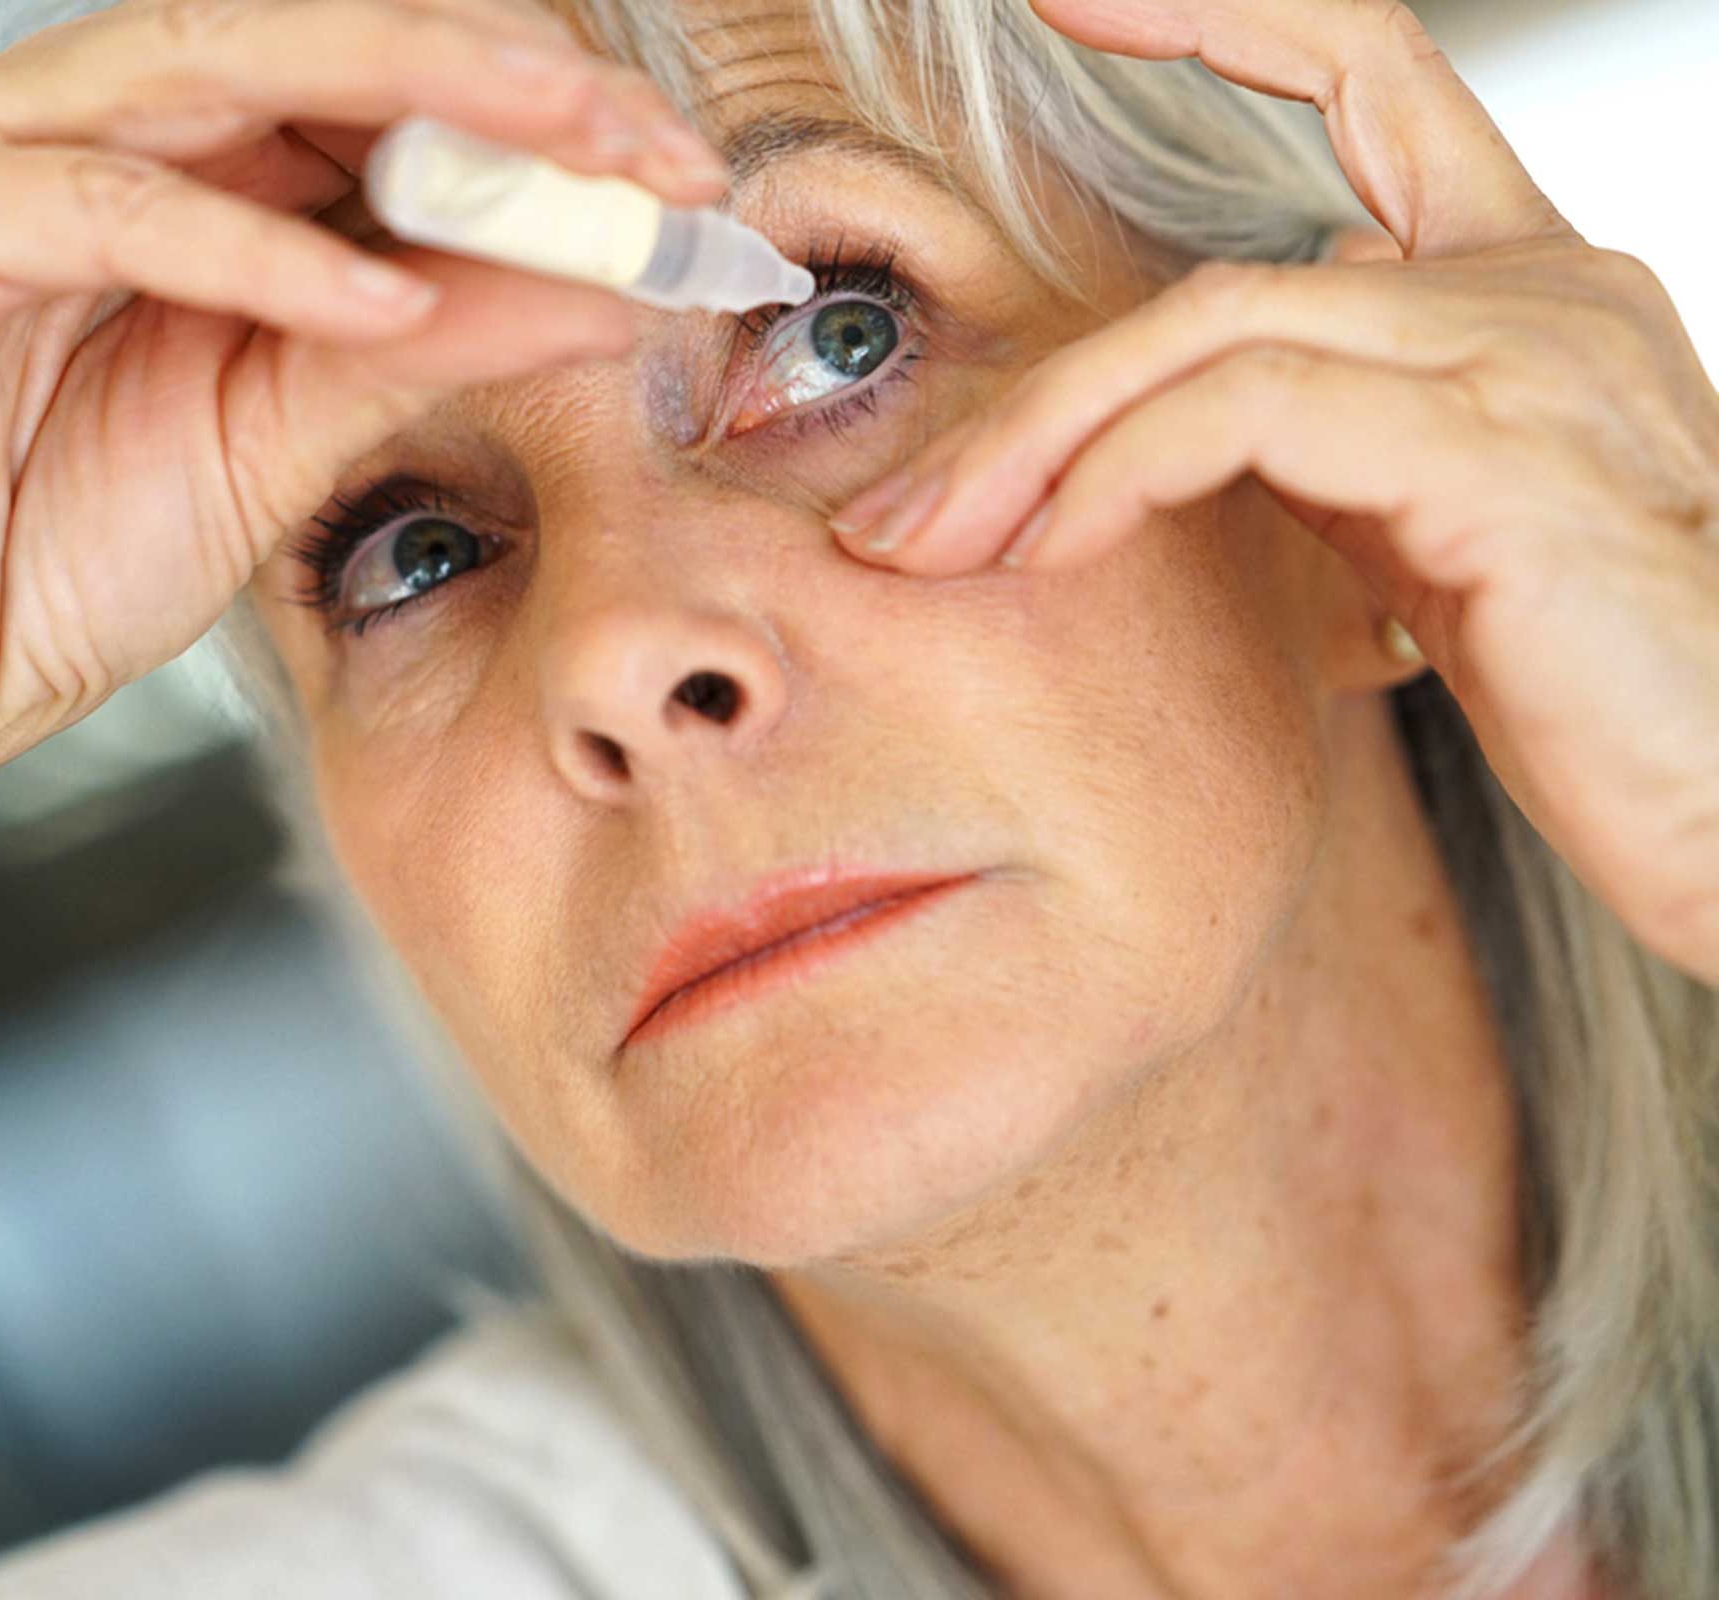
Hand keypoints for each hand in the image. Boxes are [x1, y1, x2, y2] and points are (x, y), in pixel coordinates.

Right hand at [0, 0, 727, 785]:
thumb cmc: (71, 552)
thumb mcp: (301, 433)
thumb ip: (438, 343)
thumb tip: (611, 292)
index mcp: (175, 157)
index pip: (370, 82)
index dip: (526, 111)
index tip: (670, 178)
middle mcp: (81, 119)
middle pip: (313, 39)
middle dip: (496, 80)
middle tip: (639, 138)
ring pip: (219, 68)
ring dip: (407, 105)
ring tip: (556, 161)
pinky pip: (113, 207)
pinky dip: (254, 249)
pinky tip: (379, 298)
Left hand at [825, 0, 1718, 982]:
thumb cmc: (1598, 692)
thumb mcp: (1437, 531)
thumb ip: (1333, 441)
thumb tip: (1191, 415)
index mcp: (1529, 285)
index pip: (1373, 76)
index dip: (1226, 22)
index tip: (1072, 1)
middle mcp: (1542, 290)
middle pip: (1223, 276)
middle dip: (1037, 392)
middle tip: (900, 512)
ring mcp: (1532, 357)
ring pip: (1213, 331)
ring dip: (1040, 444)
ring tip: (930, 545)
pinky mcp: (1503, 453)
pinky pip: (1252, 411)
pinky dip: (1123, 471)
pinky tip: (1054, 549)